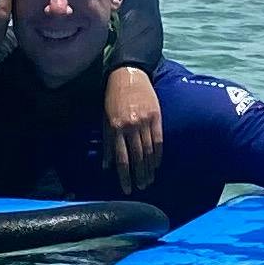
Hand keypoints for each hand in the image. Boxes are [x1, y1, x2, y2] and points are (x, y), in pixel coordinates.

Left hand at [102, 62, 163, 192]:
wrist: (129, 75)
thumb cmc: (113, 98)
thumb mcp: (105, 119)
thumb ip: (107, 143)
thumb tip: (106, 166)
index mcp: (115, 128)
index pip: (121, 158)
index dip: (124, 176)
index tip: (127, 189)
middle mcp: (130, 126)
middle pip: (137, 157)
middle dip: (139, 175)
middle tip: (141, 187)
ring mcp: (144, 121)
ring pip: (148, 151)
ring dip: (149, 168)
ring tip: (149, 179)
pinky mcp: (156, 116)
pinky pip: (158, 140)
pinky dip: (158, 154)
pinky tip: (157, 164)